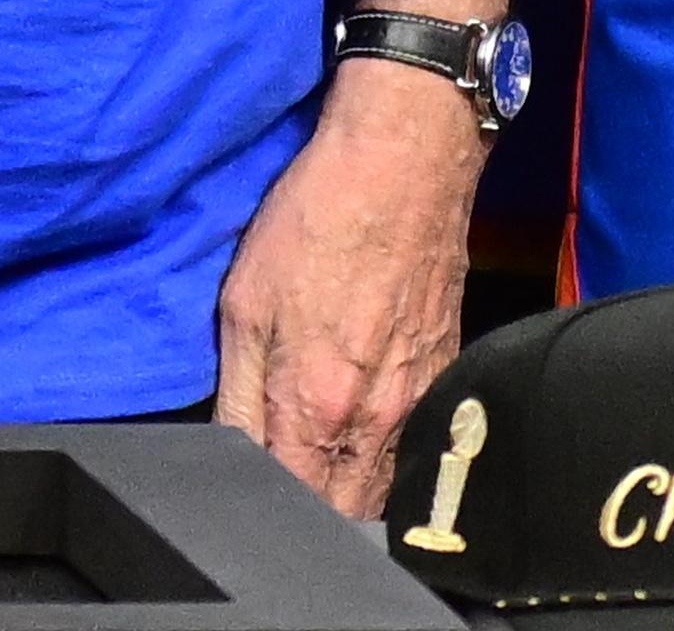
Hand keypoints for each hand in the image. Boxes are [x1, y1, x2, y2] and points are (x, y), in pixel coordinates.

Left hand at [211, 59, 491, 515]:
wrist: (403, 161)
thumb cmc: (321, 218)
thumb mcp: (243, 305)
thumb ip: (237, 399)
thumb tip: (230, 457)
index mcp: (318, 406)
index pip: (291, 505)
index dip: (264, 503)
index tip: (247, 488)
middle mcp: (376, 419)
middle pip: (344, 513)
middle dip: (310, 510)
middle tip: (280, 475)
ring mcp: (418, 401)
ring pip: (382, 488)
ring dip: (349, 489)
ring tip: (317, 455)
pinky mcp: (443, 375)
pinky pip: (413, 446)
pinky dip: (383, 453)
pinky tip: (358, 420)